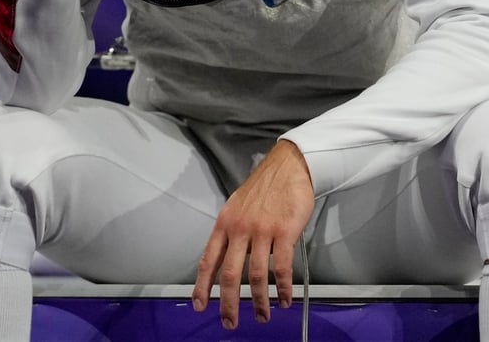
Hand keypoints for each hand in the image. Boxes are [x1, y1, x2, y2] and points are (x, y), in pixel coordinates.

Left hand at [192, 140, 314, 329]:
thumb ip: (231, 232)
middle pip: (229, 274)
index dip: (202, 286)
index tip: (200, 305)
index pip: (208, 260)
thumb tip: (226, 259)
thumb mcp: (236, 207)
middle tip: (230, 322)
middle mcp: (240, 229)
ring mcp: (262, 231)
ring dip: (259, 302)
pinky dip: (282, 288)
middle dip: (228, 304)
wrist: (288, 166)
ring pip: (255, 276)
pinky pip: (281, 268)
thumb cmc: (264, 188)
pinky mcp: (284, 232)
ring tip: (263, 316)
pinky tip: (283, 299)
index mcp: (224, 224)